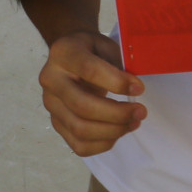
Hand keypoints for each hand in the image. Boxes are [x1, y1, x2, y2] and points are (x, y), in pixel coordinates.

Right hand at [39, 31, 145, 156]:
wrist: (69, 57)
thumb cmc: (92, 51)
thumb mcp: (105, 46)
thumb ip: (119, 64)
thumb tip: (135, 89)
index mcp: (63, 53)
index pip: (88, 70)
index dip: (117, 82)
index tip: (139, 88)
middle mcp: (50, 79)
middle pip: (82, 106)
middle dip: (117, 114)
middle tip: (141, 111)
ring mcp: (50, 104)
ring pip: (80, 129)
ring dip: (113, 131)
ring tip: (133, 122)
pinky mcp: (56, 122)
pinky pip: (79, 145)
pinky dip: (103, 144)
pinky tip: (118, 132)